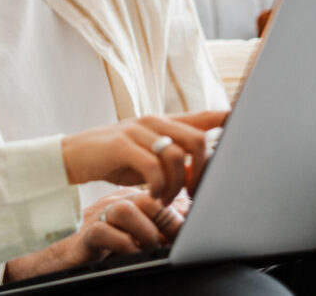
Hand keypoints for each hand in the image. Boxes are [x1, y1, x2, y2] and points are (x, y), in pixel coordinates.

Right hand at [4, 189, 191, 281]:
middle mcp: (119, 198)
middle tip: (181, 237)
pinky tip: (132, 252)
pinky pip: (106, 232)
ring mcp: (102, 212)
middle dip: (170, 218)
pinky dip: (124, 245)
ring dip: (148, 233)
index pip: (161, 179)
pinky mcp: (88, 232)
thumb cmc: (107, 239)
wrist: (66, 253)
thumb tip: (191, 212)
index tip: (194, 218)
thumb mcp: (139, 224)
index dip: (181, 195)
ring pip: (128, 210)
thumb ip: (163, 215)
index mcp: (134, 194)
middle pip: (149, 194)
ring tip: (153, 247)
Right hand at [60, 111, 227, 203]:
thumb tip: (203, 170)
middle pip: (198, 140)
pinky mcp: (122, 144)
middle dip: (202, 172)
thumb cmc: (115, 159)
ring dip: (177, 186)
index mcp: (164, 122)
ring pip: (177, 156)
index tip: (242, 127)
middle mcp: (154, 121)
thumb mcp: (148, 155)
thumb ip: (174, 158)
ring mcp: (138, 130)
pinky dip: (158, 187)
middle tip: (193, 194)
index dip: (226, 120)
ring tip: (165, 199)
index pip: (204, 116)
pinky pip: (153, 167)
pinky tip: (151, 196)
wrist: (73, 155)